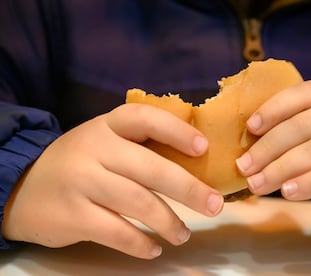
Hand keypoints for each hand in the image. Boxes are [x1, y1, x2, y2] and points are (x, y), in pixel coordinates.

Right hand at [3, 103, 223, 258]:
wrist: (24, 187)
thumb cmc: (80, 162)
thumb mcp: (104, 142)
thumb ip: (139, 147)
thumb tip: (193, 164)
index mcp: (107, 126)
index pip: (145, 118)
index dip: (177, 131)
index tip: (203, 149)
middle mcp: (95, 149)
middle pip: (151, 168)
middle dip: (189, 189)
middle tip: (214, 205)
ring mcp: (82, 182)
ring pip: (139, 203)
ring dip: (169, 222)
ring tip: (183, 234)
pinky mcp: (73, 215)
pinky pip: (117, 232)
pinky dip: (140, 243)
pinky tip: (153, 248)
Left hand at [236, 80, 310, 224]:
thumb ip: (299, 137)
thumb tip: (252, 151)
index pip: (304, 93)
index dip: (273, 108)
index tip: (250, 128)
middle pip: (305, 124)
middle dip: (268, 147)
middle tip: (244, 167)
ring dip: (282, 168)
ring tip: (258, 184)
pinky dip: (310, 182)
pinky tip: (289, 192)